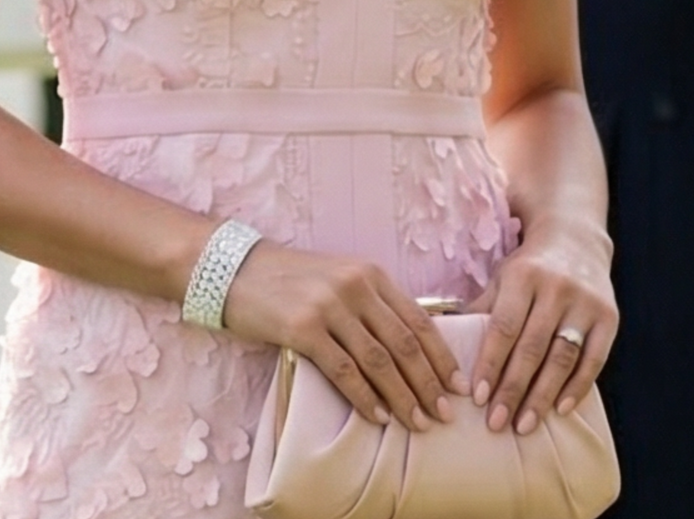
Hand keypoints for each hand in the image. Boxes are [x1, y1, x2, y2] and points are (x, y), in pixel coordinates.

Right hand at [220, 243, 466, 430]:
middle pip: (404, 344)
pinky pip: (343, 370)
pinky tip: (378, 416)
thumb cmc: (290, 279)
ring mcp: (329, 307)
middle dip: (428, 383)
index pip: (418, 319)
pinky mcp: (302, 329)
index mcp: (370, 274)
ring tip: (417, 422)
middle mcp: (355, 287)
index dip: (442, 356)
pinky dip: (364, 397)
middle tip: (443, 414)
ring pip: (378, 361)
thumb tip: (408, 348)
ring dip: (402, 396)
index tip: (458, 385)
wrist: (235, 270)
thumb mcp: (339, 278)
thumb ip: (372, 304)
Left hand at [467, 222, 616, 434]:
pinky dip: (577, 387)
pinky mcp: (609, 317)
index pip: (504, 327)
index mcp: (523, 276)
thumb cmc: (529, 267)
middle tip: (496, 424)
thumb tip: (446, 343)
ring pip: (562, 357)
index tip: (477, 398)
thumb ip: (480, 309)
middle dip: (512, 389)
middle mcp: (556, 288)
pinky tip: (560, 410)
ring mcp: (585, 303)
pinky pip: (594, 359)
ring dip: (542, 396)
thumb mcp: (502, 277)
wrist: (576, 238)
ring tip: (524, 426)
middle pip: (532, 347)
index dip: (490, 363)